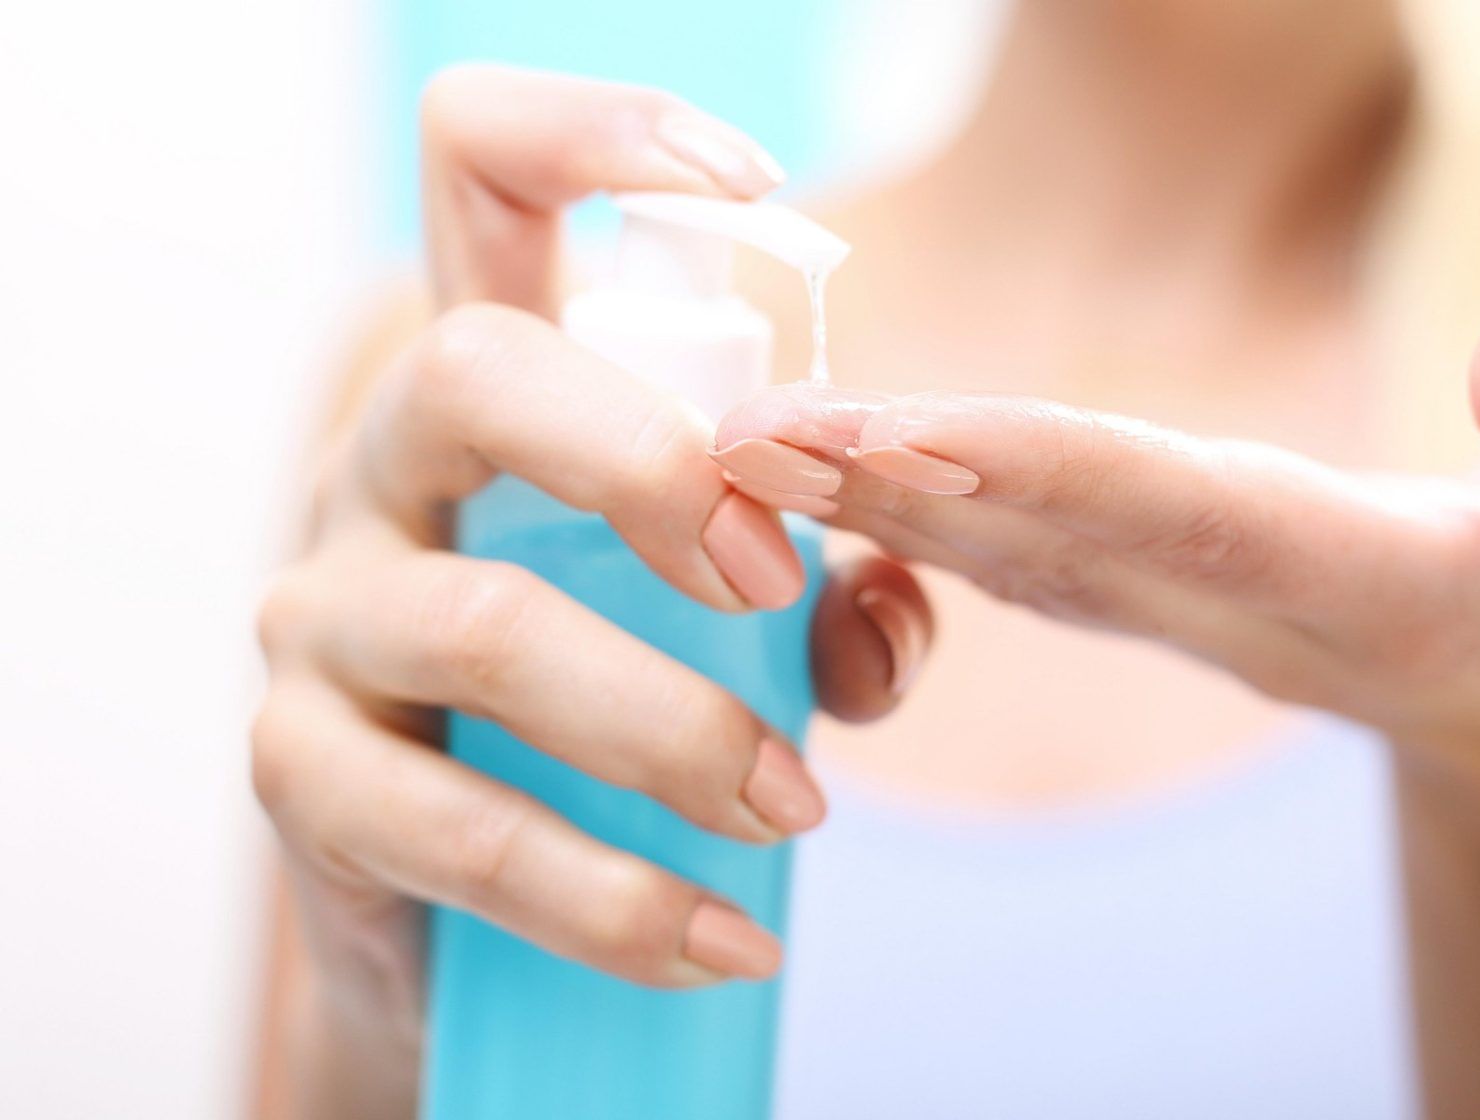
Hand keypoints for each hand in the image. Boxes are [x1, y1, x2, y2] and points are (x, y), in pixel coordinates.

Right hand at [252, 65, 931, 1058]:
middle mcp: (379, 469)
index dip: (595, 131)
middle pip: (472, 366)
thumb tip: (886, 610)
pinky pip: (459, 831)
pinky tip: (731, 943)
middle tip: (775, 583)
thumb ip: (830, 600)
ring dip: (670, 725)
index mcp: (489, 390)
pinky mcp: (304, 779)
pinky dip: (618, 897)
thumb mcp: (737, 633)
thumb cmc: (618, 723)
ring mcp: (319, 619)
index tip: (754, 181)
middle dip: (650, 460)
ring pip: (480, 625)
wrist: (480, 913)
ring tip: (794, 812)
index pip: (478, 172)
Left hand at [714, 313, 1479, 815]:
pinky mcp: (1160, 591)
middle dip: (889, 488)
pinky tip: (825, 473)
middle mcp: (1235, 608)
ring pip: (1004, 549)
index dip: (1029, 476)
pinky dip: (912, 512)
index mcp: (1356, 590)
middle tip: (740, 439)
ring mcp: (1183, 609)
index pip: (1173, 516)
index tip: (891, 441)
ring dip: (867, 498)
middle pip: (1042, 538)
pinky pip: (1016, 556)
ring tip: (741, 443)